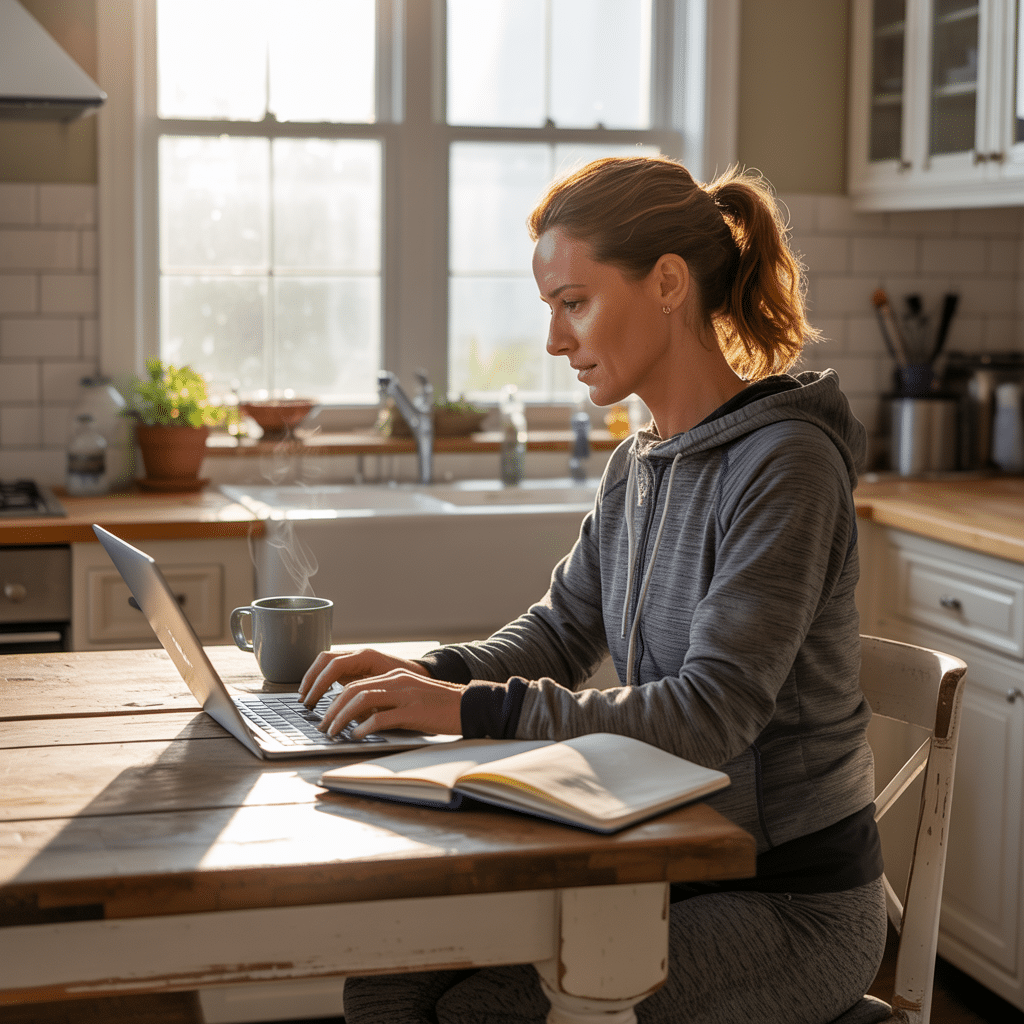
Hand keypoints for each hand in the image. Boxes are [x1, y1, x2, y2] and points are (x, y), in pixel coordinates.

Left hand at [298, 648, 461, 739]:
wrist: (469, 705)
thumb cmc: (439, 706)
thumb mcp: (409, 697)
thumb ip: (386, 702)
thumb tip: (358, 717)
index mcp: (394, 676)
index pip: (355, 683)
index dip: (334, 699)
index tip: (324, 715)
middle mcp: (397, 681)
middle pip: (353, 690)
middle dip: (332, 709)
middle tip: (322, 726)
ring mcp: (405, 694)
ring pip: (362, 699)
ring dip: (342, 717)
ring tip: (333, 732)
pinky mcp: (414, 711)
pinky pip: (382, 717)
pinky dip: (364, 726)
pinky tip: (356, 736)